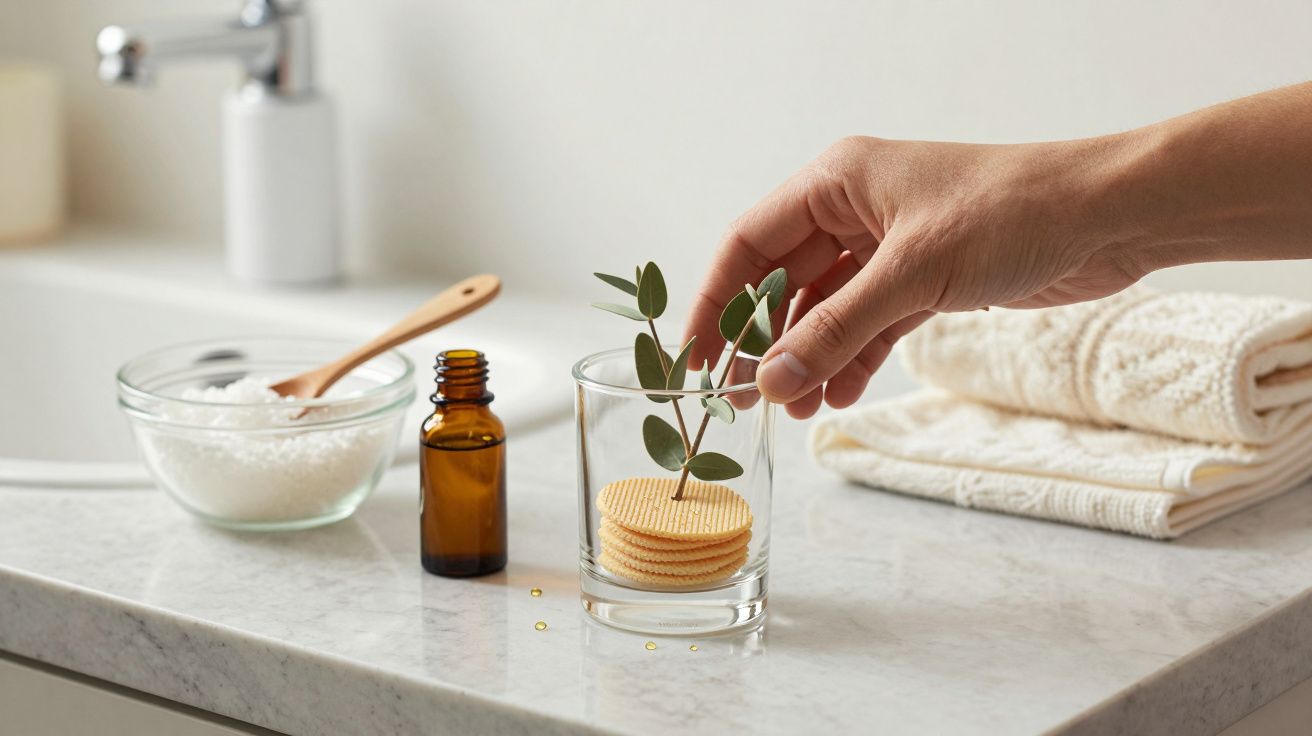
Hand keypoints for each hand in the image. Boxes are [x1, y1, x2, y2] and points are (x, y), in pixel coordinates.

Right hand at [684, 134, 1146, 418]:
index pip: (750, 242)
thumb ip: (837, 329)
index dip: (716, 299)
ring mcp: (889, 246)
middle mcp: (855, 209)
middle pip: (784, 280)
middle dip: (766, 340)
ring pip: (827, 309)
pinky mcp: (924, 278)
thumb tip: (773, 380)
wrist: (1108, 217)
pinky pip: (869, 324)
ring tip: (795, 410)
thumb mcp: (912, 273)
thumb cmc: (1012, 212)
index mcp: (837, 181)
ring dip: (809, 358)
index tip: (696, 356)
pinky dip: (852, 359)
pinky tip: (837, 396)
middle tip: (744, 397)